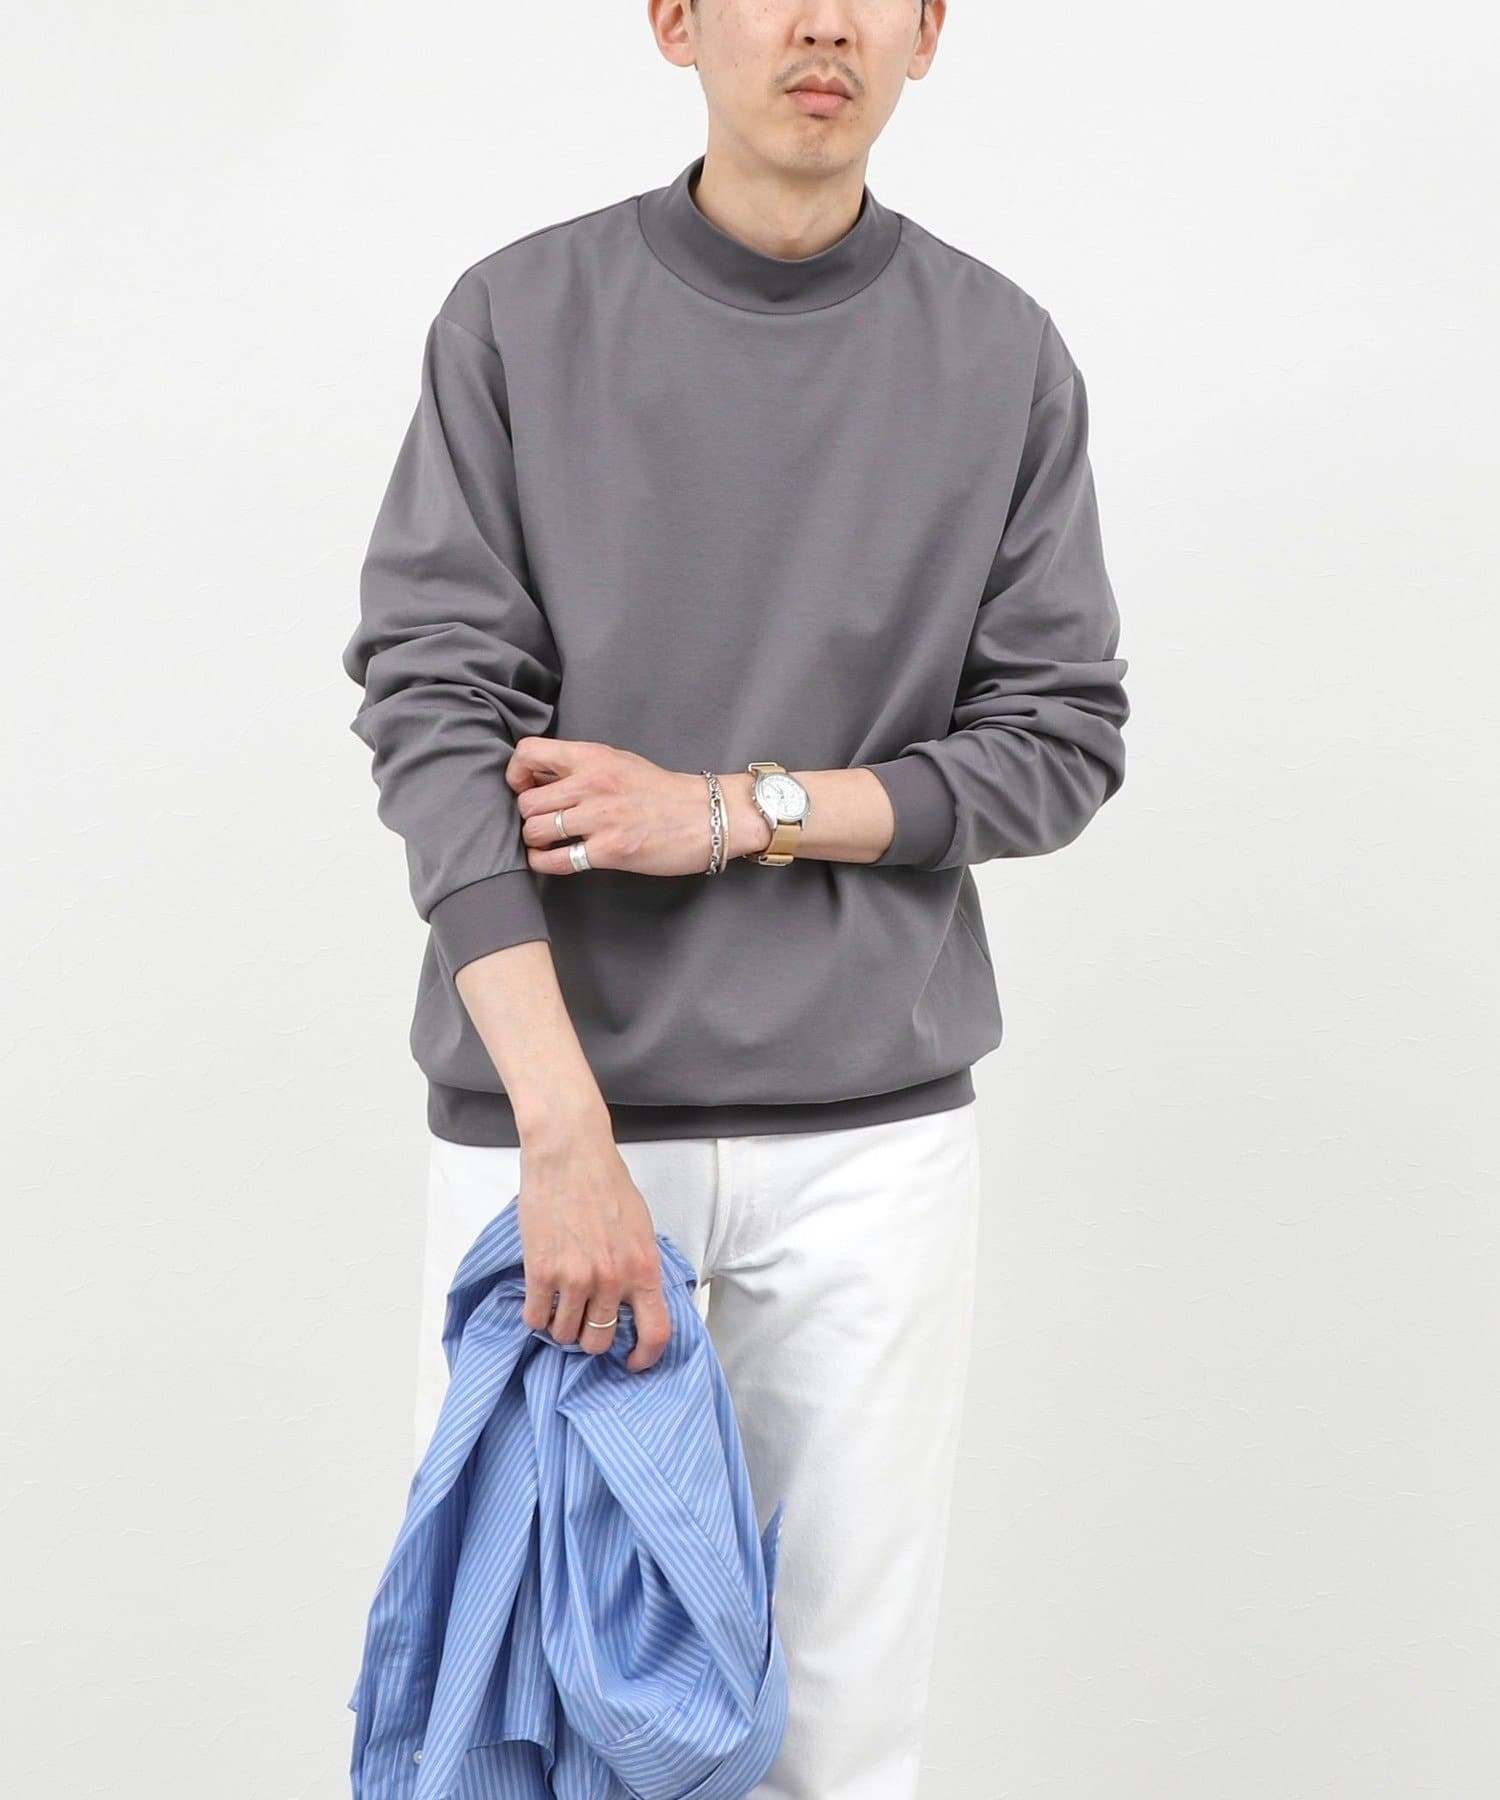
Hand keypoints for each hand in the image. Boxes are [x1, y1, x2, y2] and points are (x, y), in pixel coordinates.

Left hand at [508, 737, 771, 873]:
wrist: (706, 816)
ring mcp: (601, 818)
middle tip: (540, 823)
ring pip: (535, 830)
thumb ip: (580, 767)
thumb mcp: (619, 763)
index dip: (516, 773)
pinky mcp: (610, 850)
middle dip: (526, 816)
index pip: (529, 753)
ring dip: (534, 841)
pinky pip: (556, 860)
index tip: (524, 788)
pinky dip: (544, 863)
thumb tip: (537, 777)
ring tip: (546, 843)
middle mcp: (592, 783)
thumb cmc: (662, 792)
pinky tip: (552, 860)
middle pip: (526, 801)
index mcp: (593, 757)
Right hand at [517, 1115, 672, 1373]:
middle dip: (590, 1337)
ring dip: (560, 1325)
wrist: (569, 1153)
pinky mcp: (541, 1272)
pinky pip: (535, 1319)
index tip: (631, 1362)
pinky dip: (536, 1314)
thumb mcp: (640, 1228)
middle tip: (582, 1318)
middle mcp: (613, 1280)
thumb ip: (638, 1267)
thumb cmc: (606, 1183)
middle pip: (599, 1341)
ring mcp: (576, 1278)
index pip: (655, 1334)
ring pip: (564, 1334)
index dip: (644, 1358)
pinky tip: (539, 1294)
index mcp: (643, 1268)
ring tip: (558, 1301)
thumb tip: (634, 1303)